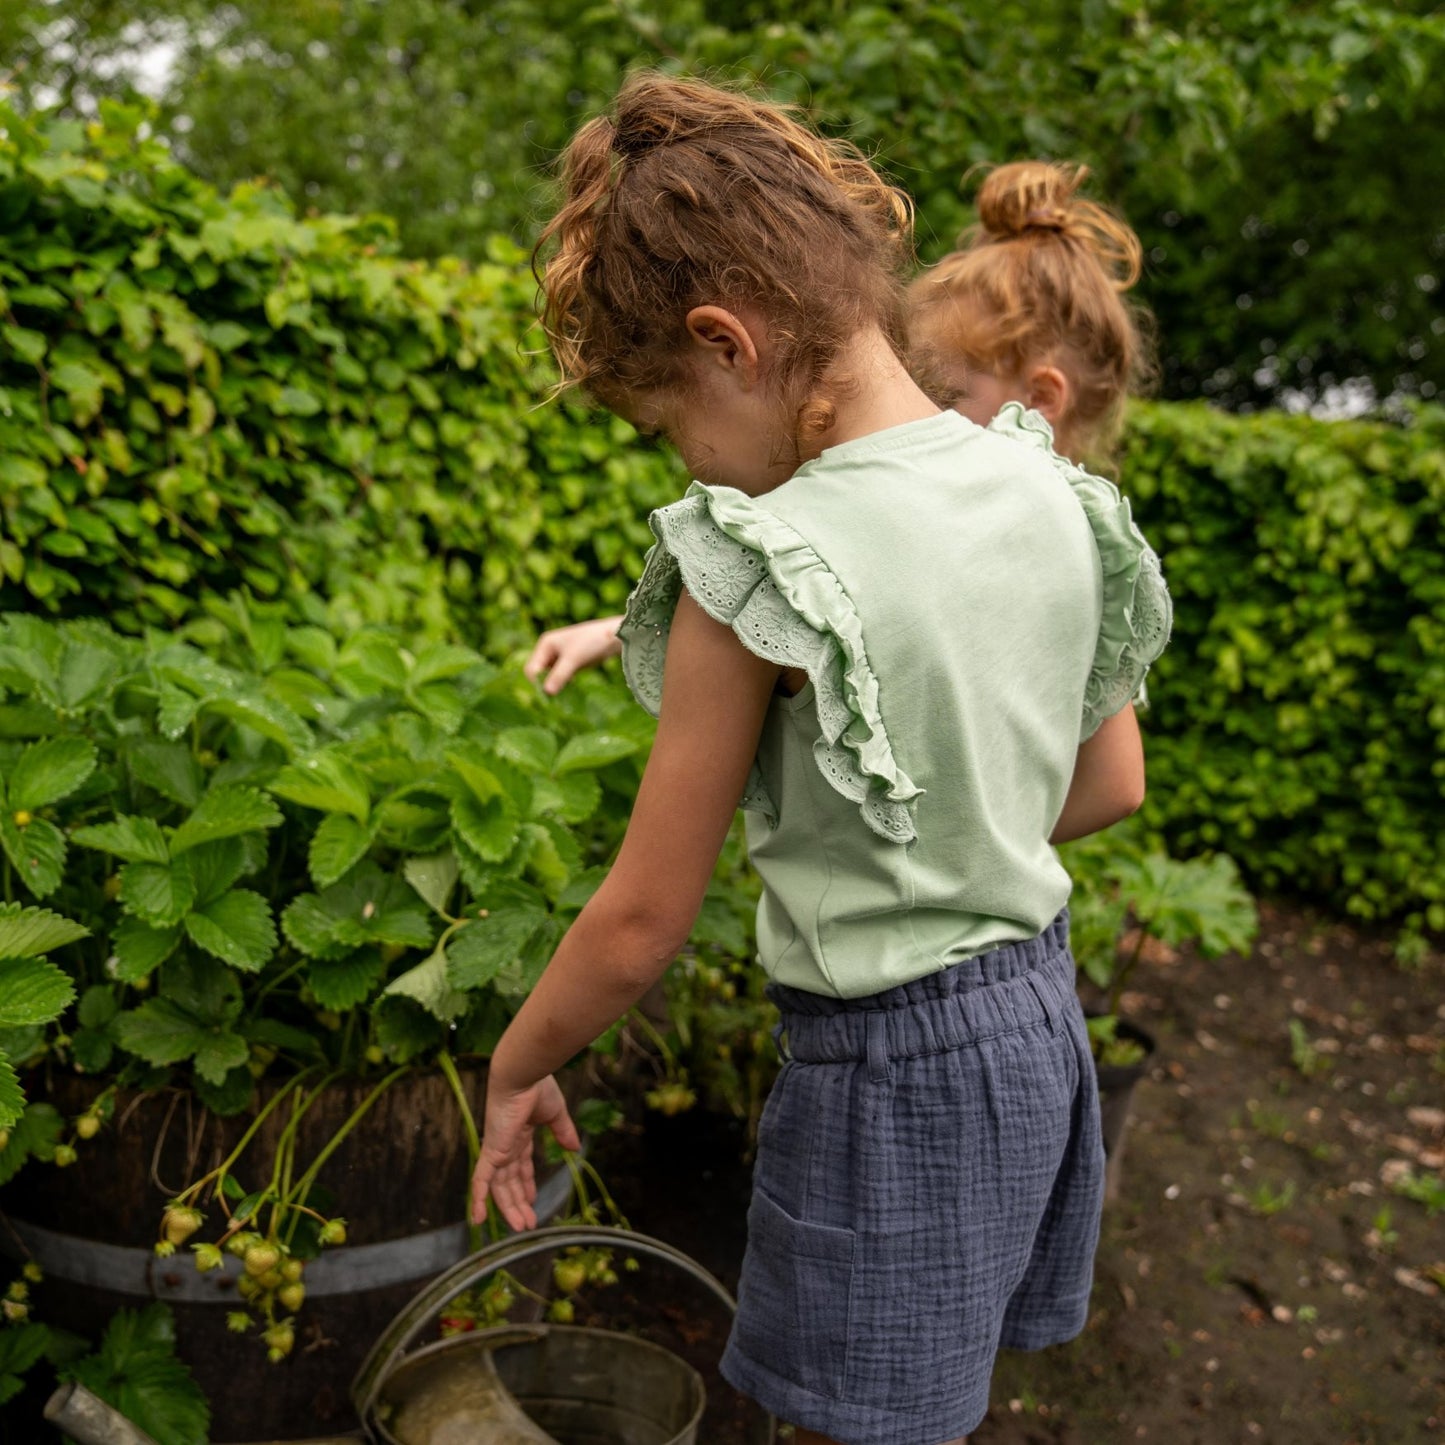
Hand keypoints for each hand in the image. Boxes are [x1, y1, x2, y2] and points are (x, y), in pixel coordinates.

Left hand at [469, 1074, 580, 1230]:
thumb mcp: (556, 1114)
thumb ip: (563, 1132)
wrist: (523, 1075)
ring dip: (508, 1207)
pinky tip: (478, 1220)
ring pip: (499, 1187)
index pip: (521, 1165)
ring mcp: (498, 1149)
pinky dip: (478, 1199)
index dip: (526, 1183)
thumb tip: (575, 1147)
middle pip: (510, 1181)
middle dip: (519, 1202)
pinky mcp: (492, 1151)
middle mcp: (506, 1144)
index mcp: (520, 1134)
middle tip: (528, 1223)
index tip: (533, 1200)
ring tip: (520, 1226)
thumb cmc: (539, 1088)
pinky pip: (481, 1180)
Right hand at [524, 616, 623, 694]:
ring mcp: (560, 657)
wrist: (615, 636)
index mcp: (545, 644)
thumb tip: (546, 692)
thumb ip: (559, 675)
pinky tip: (568, 694)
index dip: (536, 683)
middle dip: (543, 686)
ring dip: (553, 687)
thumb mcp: (573, 659)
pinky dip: (562, 685)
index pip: (532, 669)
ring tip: (558, 701)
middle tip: (550, 702)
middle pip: (539, 673)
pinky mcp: (570, 664)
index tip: (544, 698)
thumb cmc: (591, 642)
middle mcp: (549, 650)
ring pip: (549, 677)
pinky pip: (560, 678)